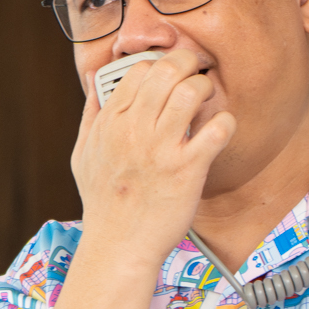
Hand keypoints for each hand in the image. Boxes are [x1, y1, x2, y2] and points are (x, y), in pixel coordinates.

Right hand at [70, 49, 235, 265]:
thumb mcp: (83, 155)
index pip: (139, 69)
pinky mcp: (187, 170)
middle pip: (167, 71)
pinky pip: (216, 130)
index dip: (159, 63)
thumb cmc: (103, 203)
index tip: (170, 73)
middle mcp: (134, 130)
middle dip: (187, 63)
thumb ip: (91, 116)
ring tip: (207, 98)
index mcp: (111, 123)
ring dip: (205, 87)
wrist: (119, 246)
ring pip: (191, 92)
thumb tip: (94, 84)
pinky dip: (225, 122)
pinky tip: (220, 129)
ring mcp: (161, 149)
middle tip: (195, 73)